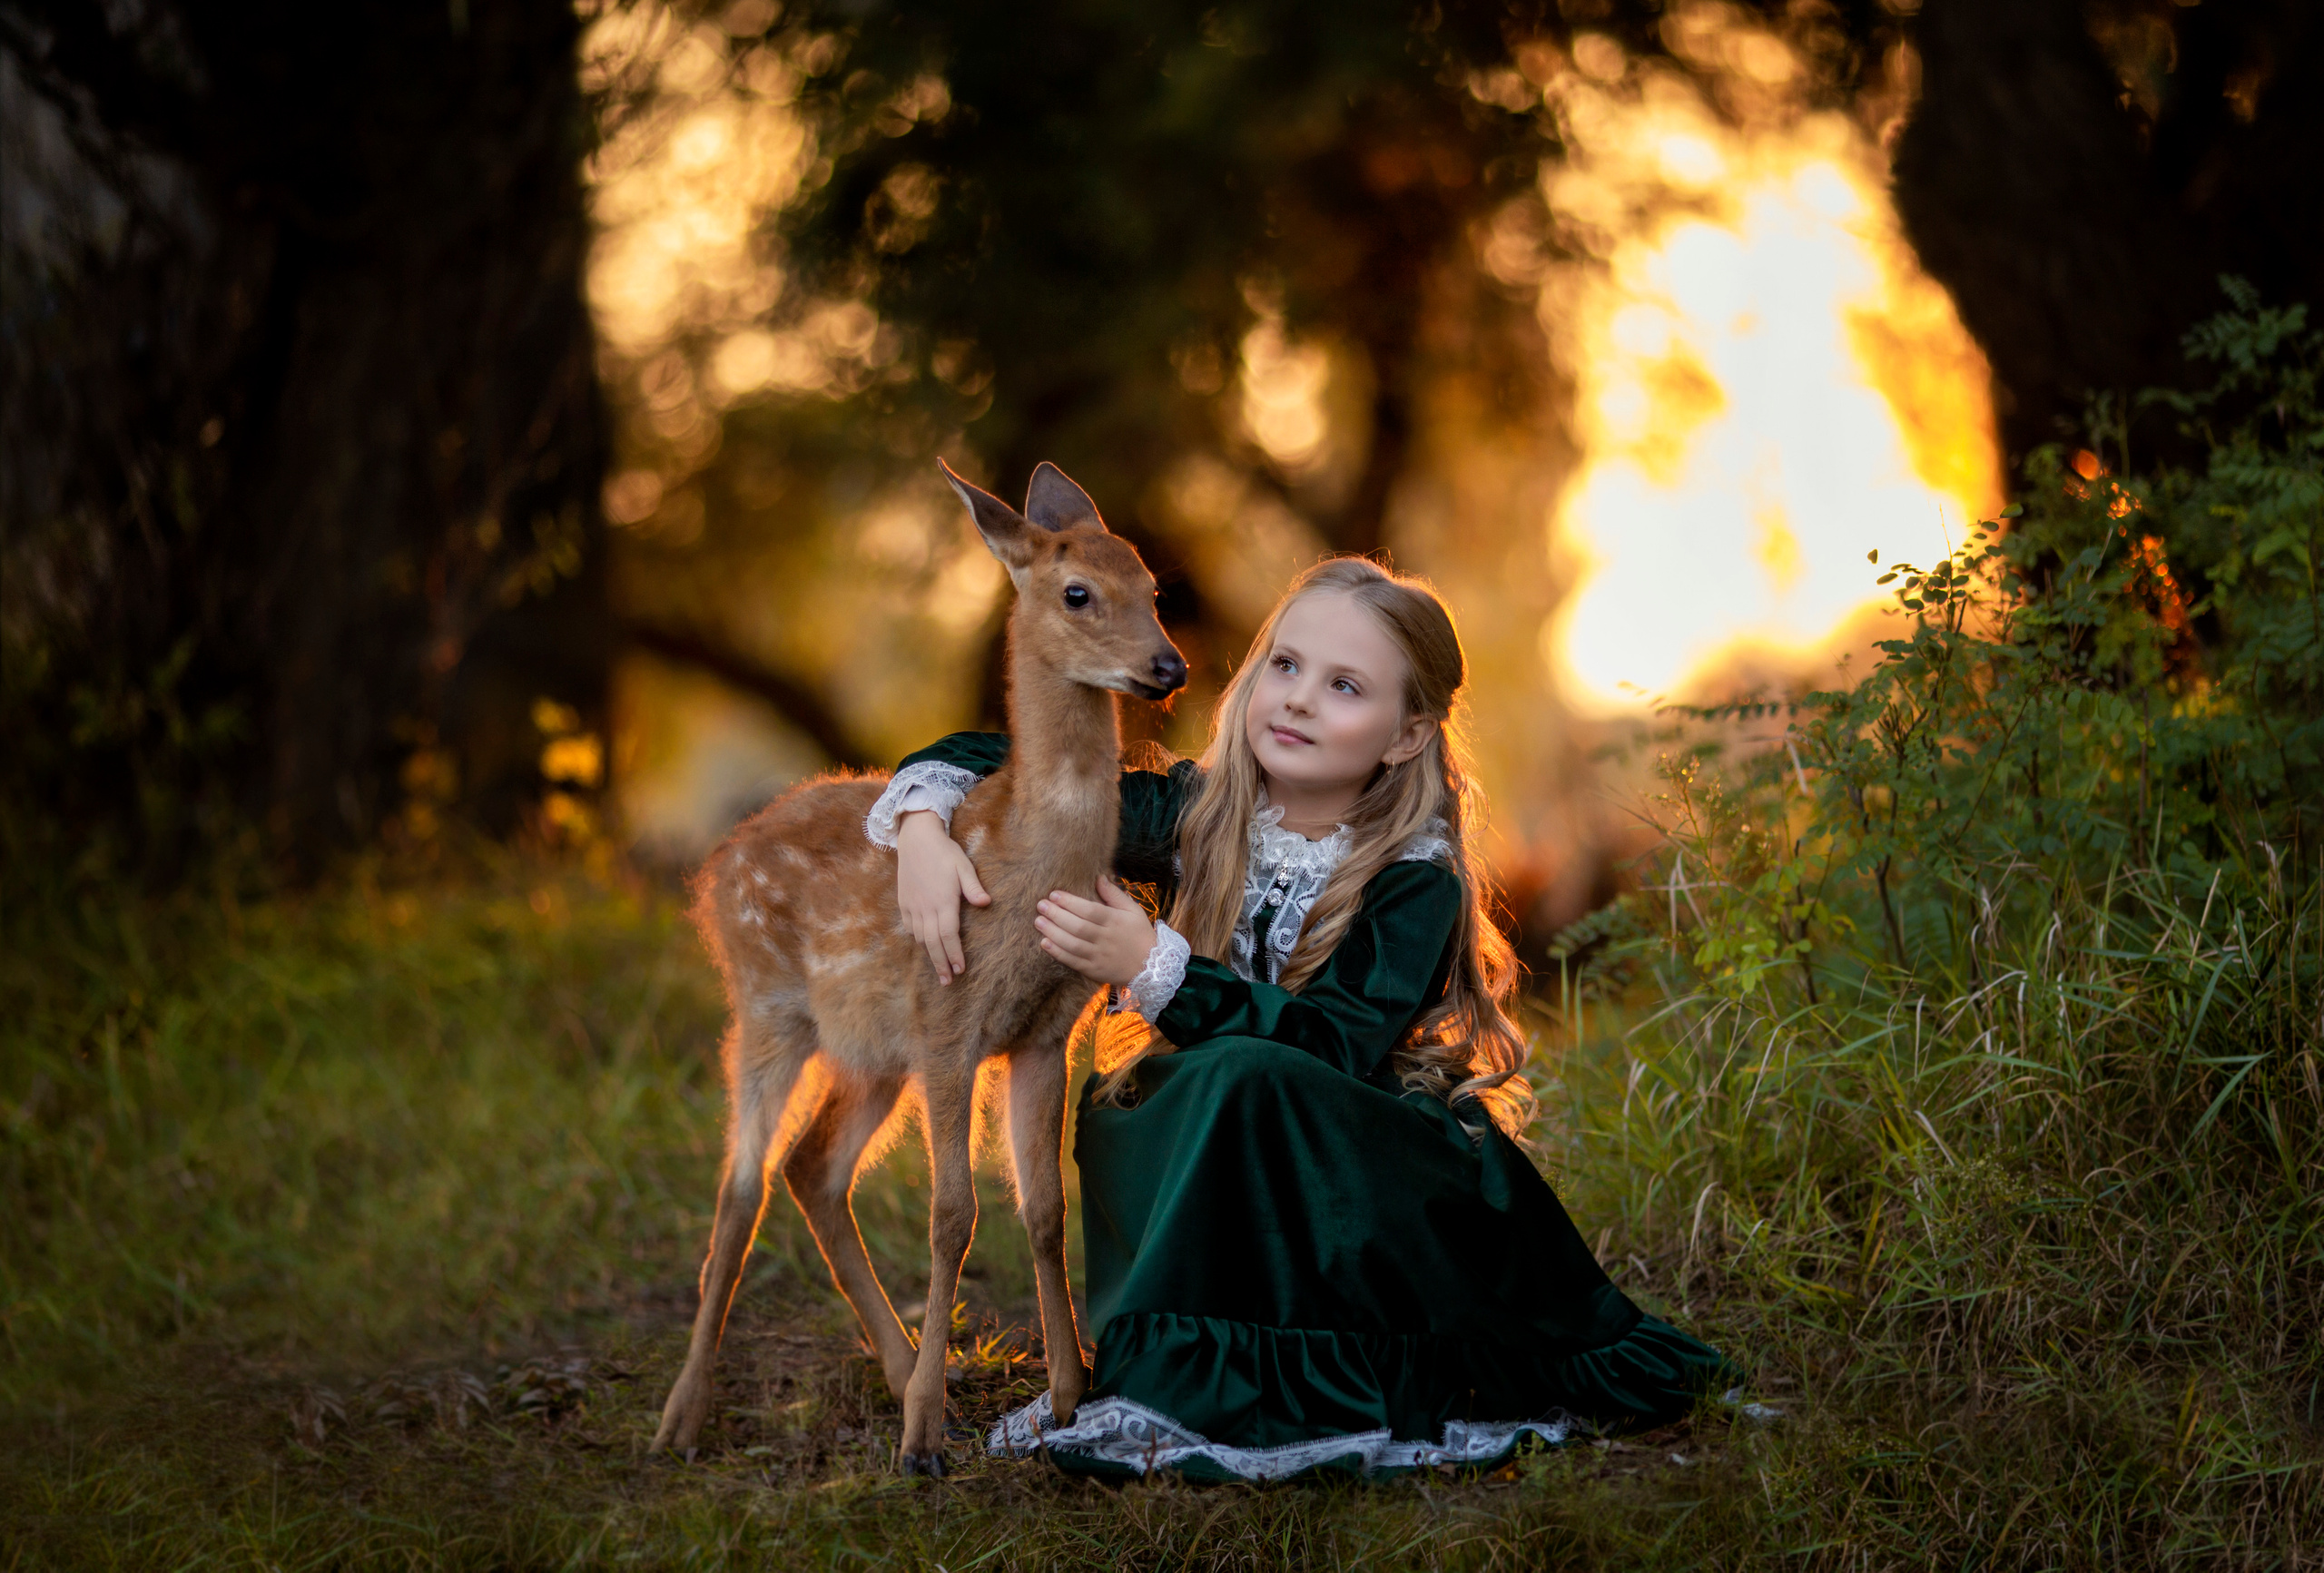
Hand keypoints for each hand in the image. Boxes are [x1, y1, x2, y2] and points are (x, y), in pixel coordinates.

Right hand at [895, 810, 990, 981]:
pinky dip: (917, 940)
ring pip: (920, 938)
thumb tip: (986, 903)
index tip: (960, 969)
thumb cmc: (944, 852)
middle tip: (948, 981)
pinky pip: (910, 927)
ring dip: (930, 956)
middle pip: (933, 943)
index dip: (954, 953)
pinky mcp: (904, 902)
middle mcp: (926, 907)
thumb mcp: (963, 866)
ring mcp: (912, 906)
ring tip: (938, 971)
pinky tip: (924, 946)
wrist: (916, 839)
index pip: (949, 934)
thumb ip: (973, 887)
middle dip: (941, 963)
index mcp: (943, 901)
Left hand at [1035, 880, 1156, 985]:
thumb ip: (1114, 894)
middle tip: (1041, 905)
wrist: (1152, 967)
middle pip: (1078, 927)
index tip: (1054, 894)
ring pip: (1073, 944)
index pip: (1090, 910)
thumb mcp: (1133, 910)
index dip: (1070, 902)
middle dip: (1057, 915)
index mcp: (1115, 921)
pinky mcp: (1094, 970)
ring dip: (1053, 933)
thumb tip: (1099, 877)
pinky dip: (1058, 953)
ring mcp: (1099, 956)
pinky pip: (1073, 962)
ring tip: (1038, 921)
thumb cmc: (1140, 934)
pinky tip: (1045, 943)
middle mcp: (1106, 939)